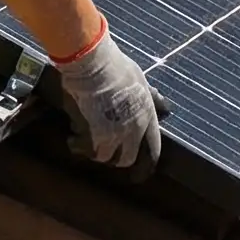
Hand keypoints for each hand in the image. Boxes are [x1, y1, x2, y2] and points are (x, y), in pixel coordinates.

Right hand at [50, 25, 162, 179]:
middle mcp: (133, 130)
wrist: (93, 64)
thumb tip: (167, 108)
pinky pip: (84, 150)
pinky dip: (77, 146)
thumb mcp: (140, 80)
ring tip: (86, 142)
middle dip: (116, 159)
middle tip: (105, 152)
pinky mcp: (93, 136)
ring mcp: (113, 134)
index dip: (147, 164)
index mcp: (147, 116)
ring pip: (104, 158)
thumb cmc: (115, 66)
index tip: (140, 175)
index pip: (153, 149)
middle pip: (126, 159)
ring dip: (95, 152)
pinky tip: (72, 138)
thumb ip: (152, 98)